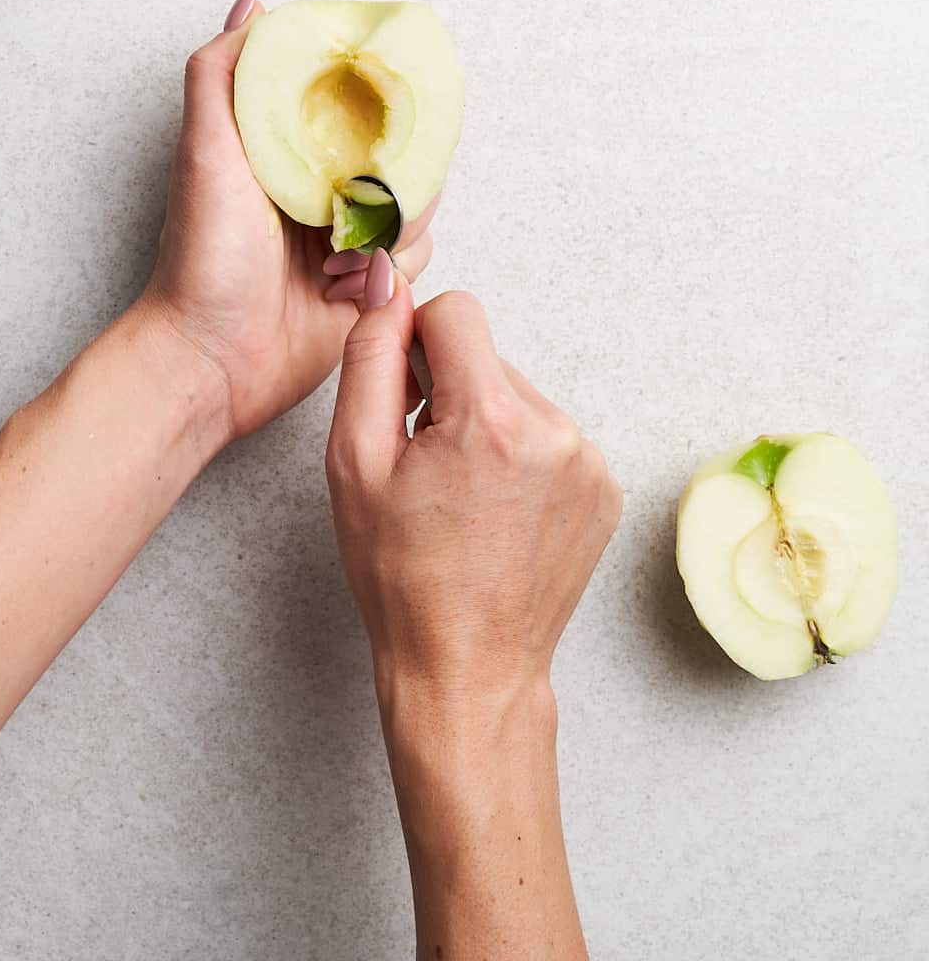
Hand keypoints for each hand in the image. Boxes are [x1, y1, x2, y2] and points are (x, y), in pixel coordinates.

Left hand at [143, 0, 435, 444]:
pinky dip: (390, 275)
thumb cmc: (200, 257)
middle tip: (353, 201)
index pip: (357, 103)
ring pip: (417, 212)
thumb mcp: (203, 148)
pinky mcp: (367, 290)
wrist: (209, 361)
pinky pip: (413, 265)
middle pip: (400, 155)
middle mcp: (321, 189)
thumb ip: (224, 69)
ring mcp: (347, 241)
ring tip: (337, 257)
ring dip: (389, 232)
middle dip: (392, 176)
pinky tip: (349, 288)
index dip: (378, 101)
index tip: (385, 107)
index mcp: (288, 149)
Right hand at [325, 263, 621, 724]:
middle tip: (426, 468)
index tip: (406, 400)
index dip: (416, 344)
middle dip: (451, 393)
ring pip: (519, 398)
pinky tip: (496, 513)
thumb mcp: (355, 462)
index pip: (457, 311)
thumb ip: (370, 359)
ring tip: (461, 498)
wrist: (467, 670)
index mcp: (492, 419)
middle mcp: (556, 431)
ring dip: (486, 427)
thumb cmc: (402, 578)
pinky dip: (520, 460)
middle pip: (489, 358)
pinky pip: (551, 438)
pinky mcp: (606, 491)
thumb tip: (387, 290)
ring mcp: (590, 463)